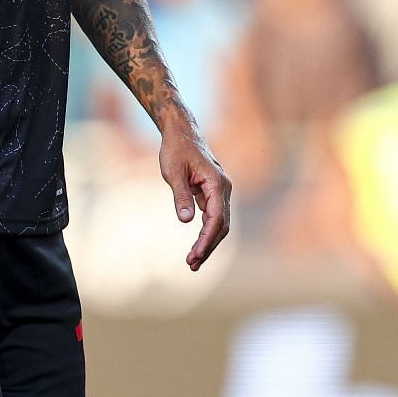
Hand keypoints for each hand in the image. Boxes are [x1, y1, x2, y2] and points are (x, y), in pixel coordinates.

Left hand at [159, 121, 231, 270]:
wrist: (181, 132)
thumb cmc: (176, 149)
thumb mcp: (173, 172)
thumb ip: (181, 196)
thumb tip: (186, 221)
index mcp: (217, 184)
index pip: (216, 219)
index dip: (206, 239)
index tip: (195, 255)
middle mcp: (224, 189)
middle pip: (221, 225)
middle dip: (208, 246)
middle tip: (191, 265)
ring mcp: (220, 192)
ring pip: (219, 224)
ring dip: (208, 243)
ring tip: (193, 262)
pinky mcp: (213, 193)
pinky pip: (213, 218)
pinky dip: (206, 233)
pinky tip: (197, 246)